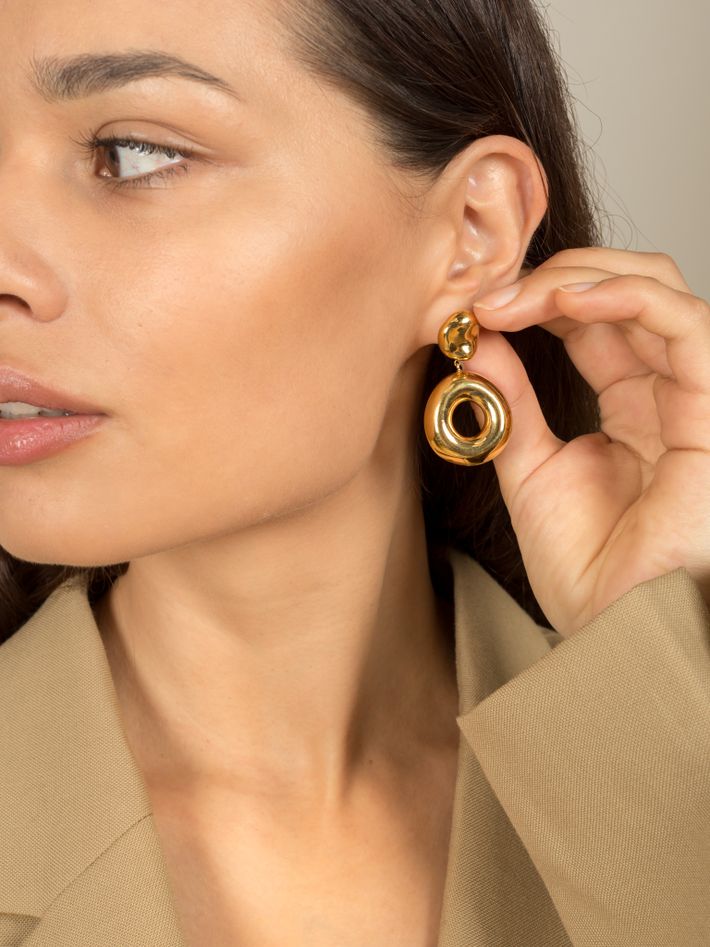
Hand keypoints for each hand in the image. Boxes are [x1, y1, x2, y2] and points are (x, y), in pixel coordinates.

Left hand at [467, 247, 709, 636]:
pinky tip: (564, 300)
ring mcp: (695, 398)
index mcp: (632, 409)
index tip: (475, 306)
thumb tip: (478, 341)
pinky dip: (624, 295)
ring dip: (577, 279)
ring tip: (513, 298)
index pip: (592, 321)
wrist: (621, 636)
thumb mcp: (531, 473)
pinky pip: (685, 325)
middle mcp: (668, 394)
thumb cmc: (589, 573)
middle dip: (551, 280)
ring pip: (656, 292)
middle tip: (488, 297)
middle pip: (624, 293)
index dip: (536, 299)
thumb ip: (512, 404)